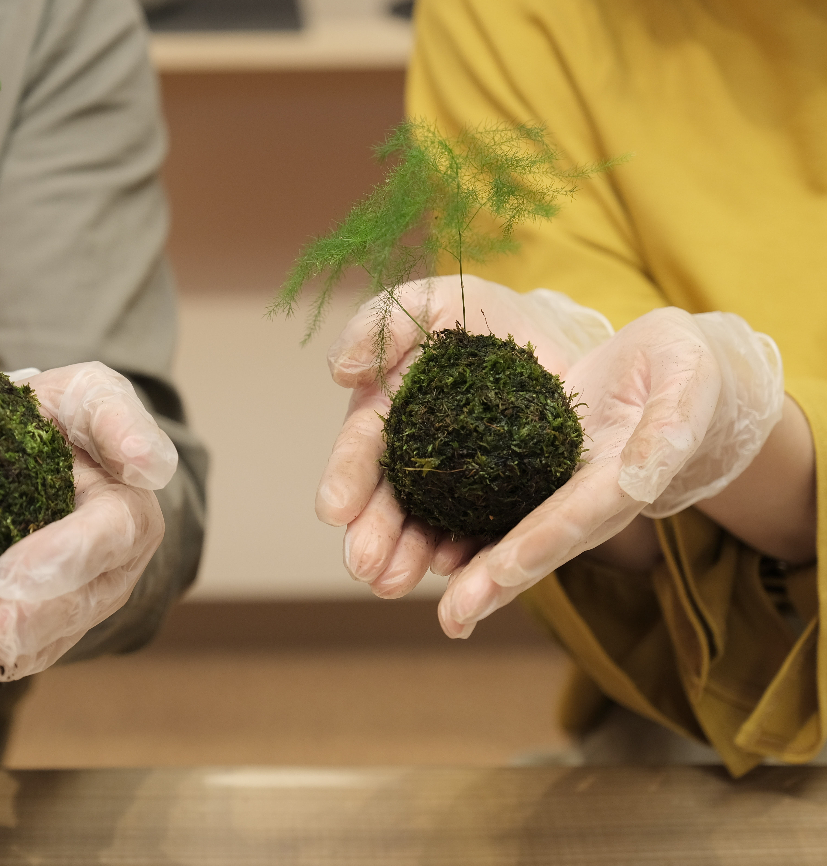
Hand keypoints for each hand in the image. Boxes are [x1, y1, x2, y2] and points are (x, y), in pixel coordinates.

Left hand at [0, 361, 175, 680]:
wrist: (25, 448)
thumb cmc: (61, 418)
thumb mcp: (90, 395)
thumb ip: (119, 418)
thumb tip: (152, 466)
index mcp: (129, 512)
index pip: (108, 537)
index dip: (62, 558)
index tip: (6, 576)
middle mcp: (112, 568)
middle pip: (83, 602)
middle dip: (36, 621)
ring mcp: (80, 603)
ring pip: (53, 639)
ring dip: (10, 654)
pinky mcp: (44, 626)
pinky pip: (24, 655)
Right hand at [317, 274, 612, 597]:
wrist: (553, 334)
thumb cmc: (479, 315)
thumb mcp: (429, 301)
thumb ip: (381, 323)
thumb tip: (340, 373)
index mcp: (387, 408)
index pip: (362, 445)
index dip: (345, 477)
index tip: (333, 509)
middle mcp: (413, 452)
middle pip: (387, 498)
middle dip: (371, 534)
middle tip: (363, 568)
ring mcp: (455, 480)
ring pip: (425, 524)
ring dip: (406, 555)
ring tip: (394, 584)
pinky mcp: (500, 496)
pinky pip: (480, 530)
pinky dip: (463, 551)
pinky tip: (453, 570)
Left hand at [438, 307, 782, 637]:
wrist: (671, 370)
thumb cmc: (685, 370)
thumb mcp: (687, 383)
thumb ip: (668, 427)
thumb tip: (639, 477)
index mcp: (625, 479)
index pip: (580, 513)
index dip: (543, 540)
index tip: (505, 569)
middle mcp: (590, 500)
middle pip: (542, 545)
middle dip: (498, 581)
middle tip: (455, 618)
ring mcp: (563, 493)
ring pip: (518, 539)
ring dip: (481, 577)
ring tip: (446, 617)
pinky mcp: (538, 474)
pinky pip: (502, 509)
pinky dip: (470, 536)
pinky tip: (432, 558)